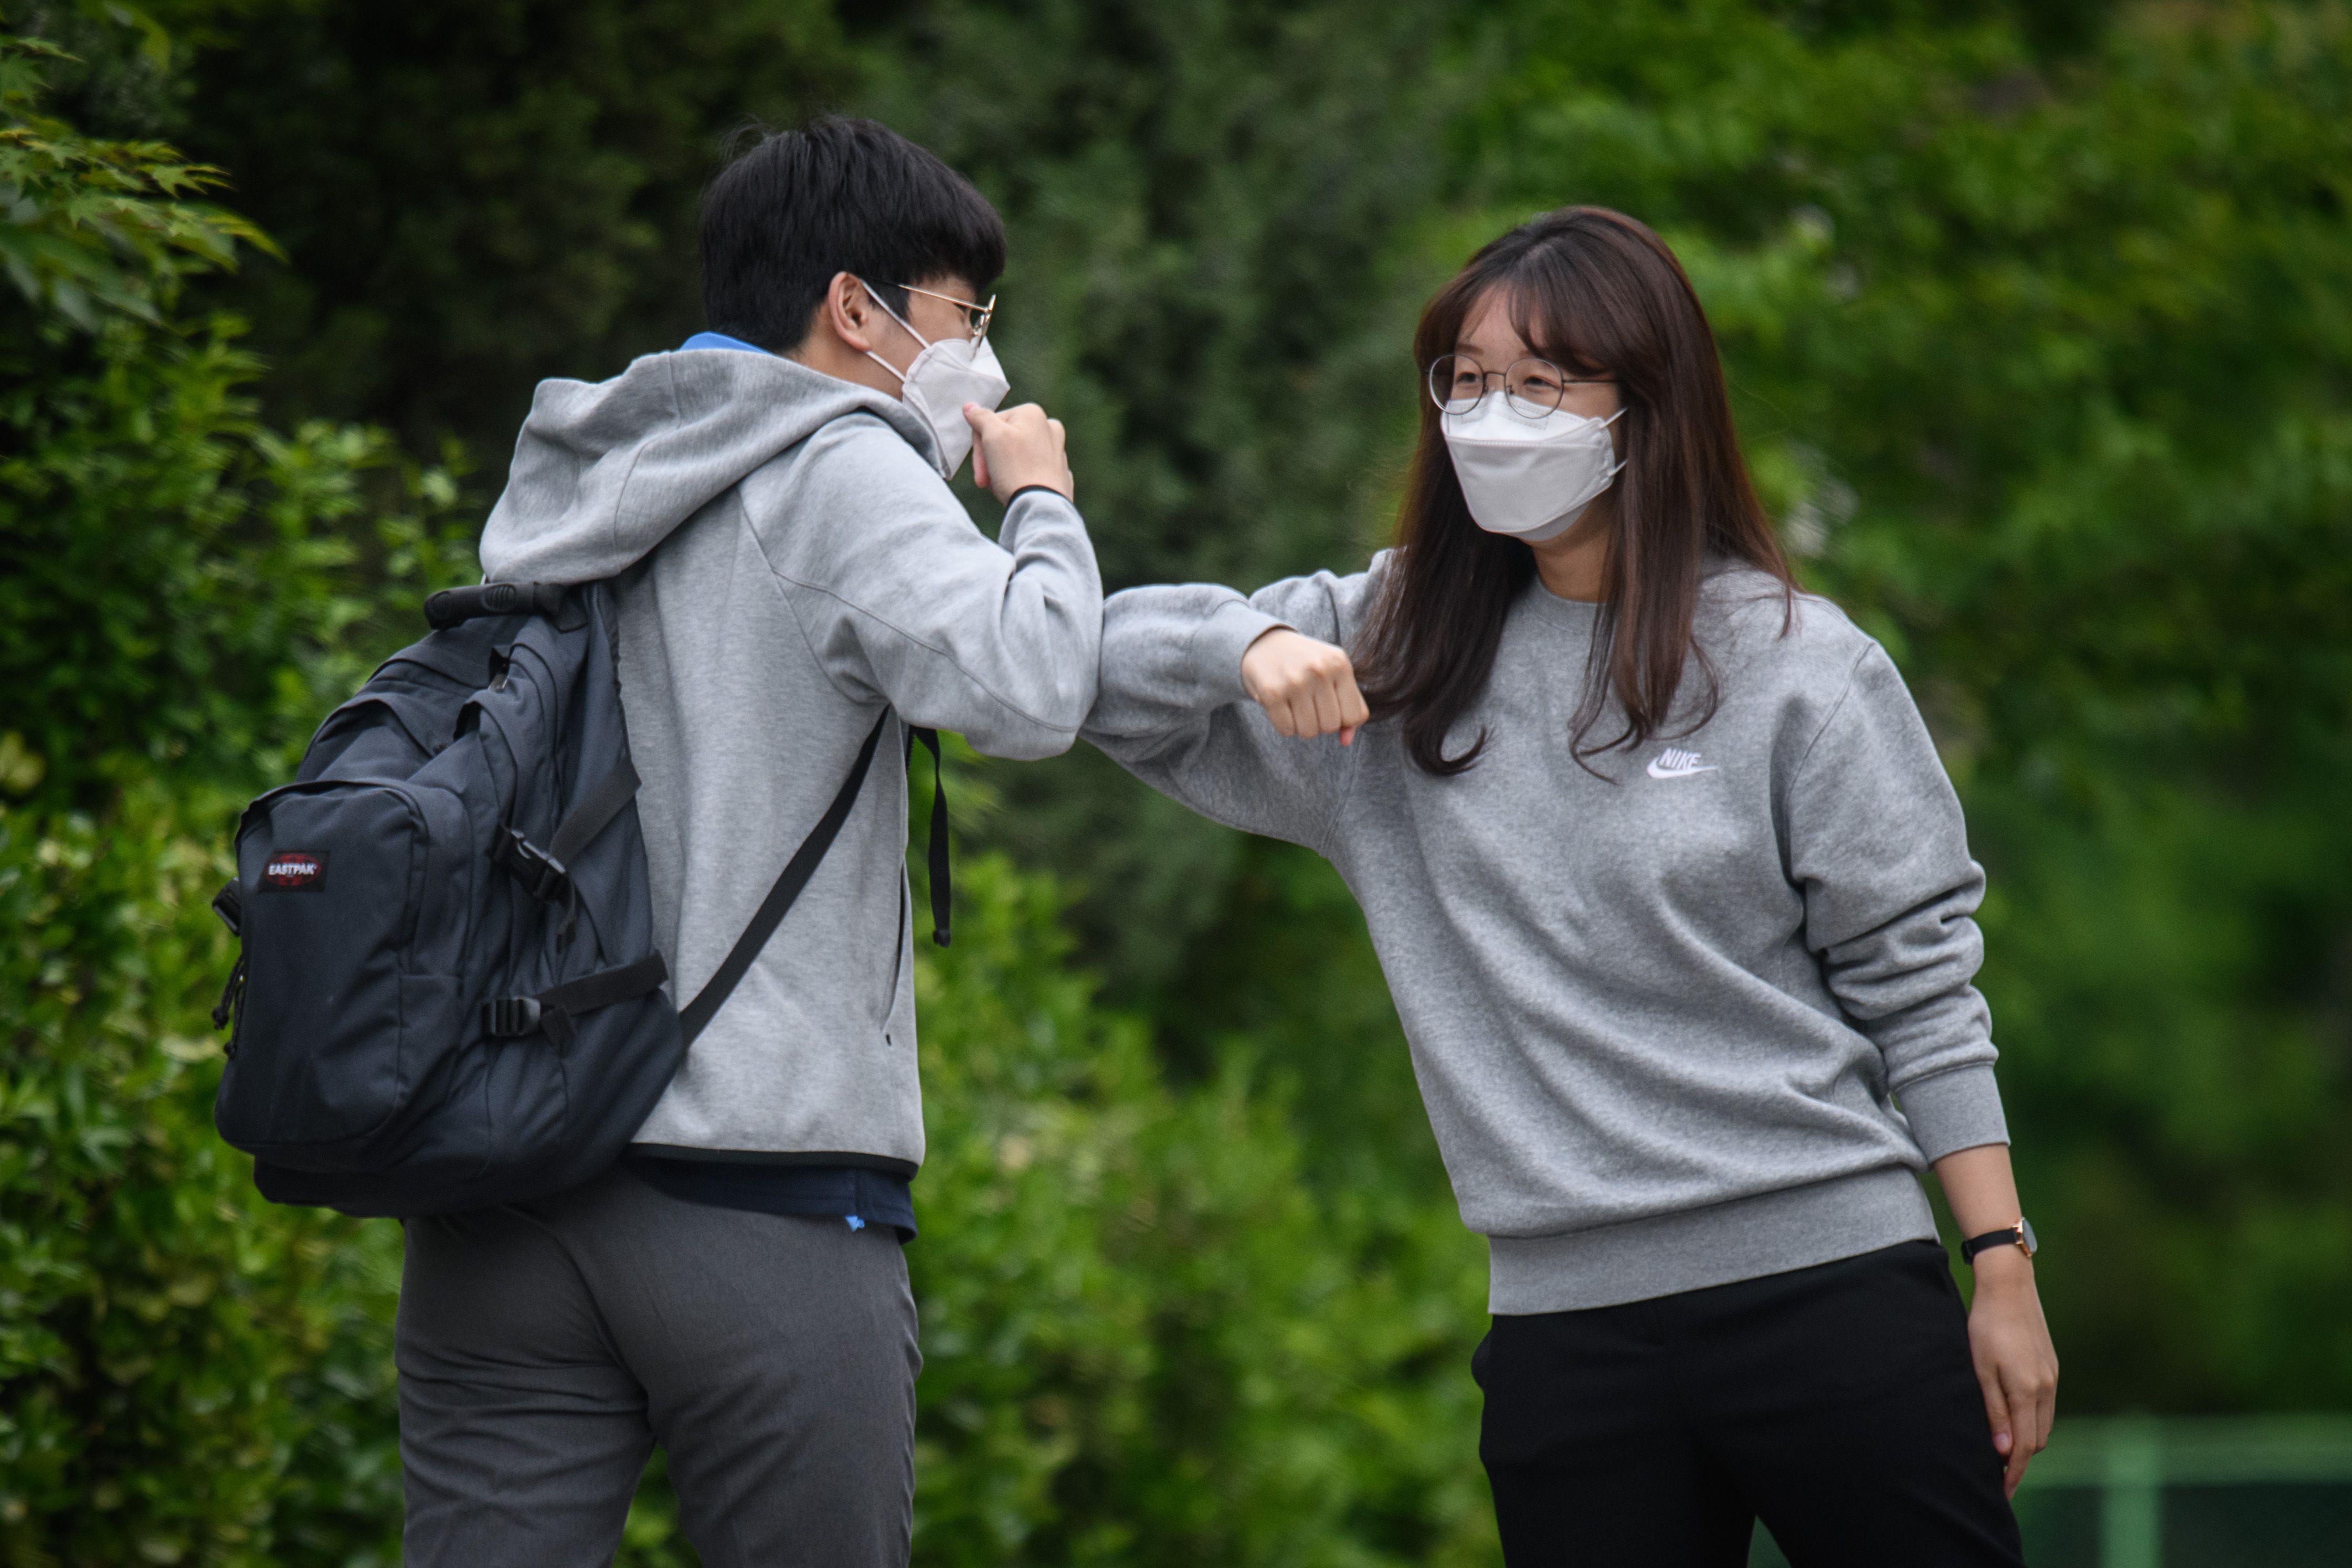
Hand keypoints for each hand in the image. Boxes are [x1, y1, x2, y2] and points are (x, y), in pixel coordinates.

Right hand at [966, 402, 1071, 502]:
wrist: (1040, 507)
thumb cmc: (1017, 470)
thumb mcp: (993, 437)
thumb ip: (981, 417)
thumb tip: (970, 407)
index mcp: (1032, 414)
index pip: (991, 423)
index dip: (979, 446)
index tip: (980, 468)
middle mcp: (1049, 428)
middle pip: (1004, 439)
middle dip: (989, 460)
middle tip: (984, 481)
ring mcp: (1056, 451)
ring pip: (1015, 457)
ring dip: (1001, 471)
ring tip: (1002, 487)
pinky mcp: (1058, 473)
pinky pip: (1030, 472)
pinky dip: (1019, 479)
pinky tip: (1018, 490)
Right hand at [1240, 628, 1368, 744]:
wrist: (1266, 644)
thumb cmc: (1307, 665)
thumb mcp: (1335, 676)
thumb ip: (1350, 707)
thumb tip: (1346, 741)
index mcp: (1340, 664)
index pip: (1354, 717)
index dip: (1341, 719)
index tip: (1329, 706)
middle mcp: (1319, 670)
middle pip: (1330, 726)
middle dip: (1320, 723)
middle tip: (1309, 704)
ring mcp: (1295, 681)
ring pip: (1308, 732)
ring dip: (1301, 726)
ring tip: (1295, 705)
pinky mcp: (1272, 692)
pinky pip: (1286, 730)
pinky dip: (1284, 725)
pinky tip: (1281, 706)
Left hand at [1967, 1249, 2058, 1497]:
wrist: (2008, 1286)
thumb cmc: (1985, 1326)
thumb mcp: (1980, 1369)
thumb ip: (1994, 1411)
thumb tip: (2005, 1452)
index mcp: (2027, 1391)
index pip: (2025, 1446)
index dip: (2014, 1473)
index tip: (2002, 1492)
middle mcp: (2045, 1388)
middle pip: (2038, 1439)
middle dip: (2021, 1460)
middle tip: (1997, 1473)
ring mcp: (2051, 1376)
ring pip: (2043, 1423)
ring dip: (2028, 1440)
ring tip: (2004, 1450)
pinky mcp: (2051, 1365)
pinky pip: (2045, 1404)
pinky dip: (2032, 1419)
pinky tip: (2015, 1418)